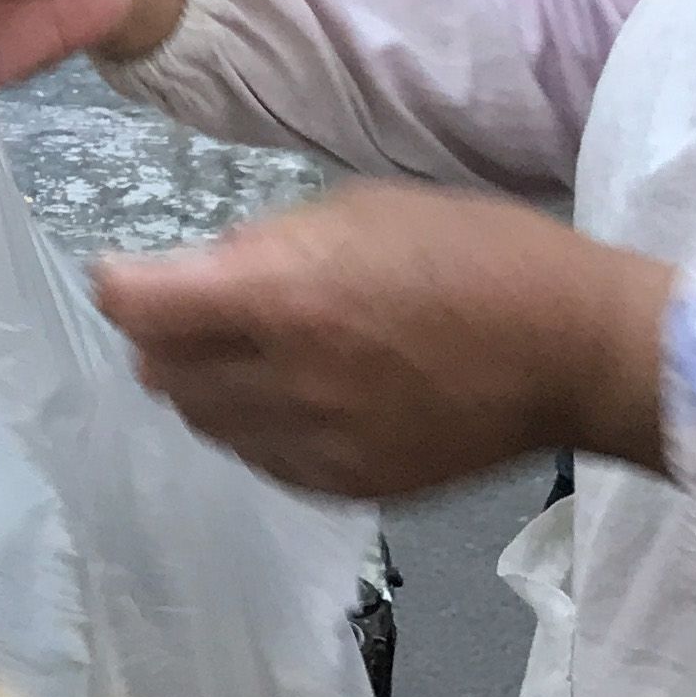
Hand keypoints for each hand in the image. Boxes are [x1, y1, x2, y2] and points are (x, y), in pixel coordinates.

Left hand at [93, 185, 674, 498]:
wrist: (575, 351)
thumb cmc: (476, 254)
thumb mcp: (360, 210)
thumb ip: (265, 245)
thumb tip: (195, 276)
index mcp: (287, 298)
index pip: (141, 307)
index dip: (120, 285)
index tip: (125, 275)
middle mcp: (289, 380)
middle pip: (162, 369)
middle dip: (163, 336)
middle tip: (195, 310)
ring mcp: (318, 444)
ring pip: (205, 422)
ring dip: (205, 383)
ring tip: (250, 351)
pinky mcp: (347, 486)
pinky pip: (260, 458)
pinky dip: (253, 426)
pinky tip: (291, 395)